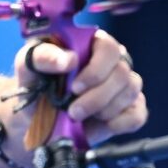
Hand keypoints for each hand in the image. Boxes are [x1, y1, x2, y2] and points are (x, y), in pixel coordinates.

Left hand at [14, 30, 146, 144]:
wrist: (37, 117)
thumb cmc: (37, 83)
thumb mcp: (29, 65)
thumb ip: (44, 56)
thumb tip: (69, 60)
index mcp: (93, 44)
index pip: (109, 48)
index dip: (96, 70)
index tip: (75, 87)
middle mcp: (114, 62)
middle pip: (122, 74)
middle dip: (97, 97)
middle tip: (73, 111)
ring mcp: (125, 86)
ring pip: (130, 93)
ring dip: (103, 110)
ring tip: (80, 116)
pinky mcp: (130, 109)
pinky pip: (137, 115)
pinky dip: (119, 123)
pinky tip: (100, 124)